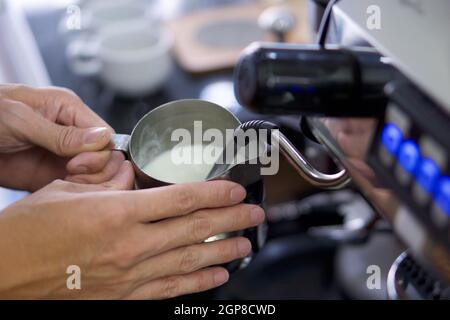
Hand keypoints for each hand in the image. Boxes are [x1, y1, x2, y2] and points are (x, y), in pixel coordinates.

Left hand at [0, 84, 119, 190]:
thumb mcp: (21, 120)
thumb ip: (62, 133)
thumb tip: (102, 138)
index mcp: (69, 109)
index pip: (105, 133)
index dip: (99, 151)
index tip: (77, 163)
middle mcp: (71, 133)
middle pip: (104, 155)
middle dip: (94, 168)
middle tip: (71, 173)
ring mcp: (62, 155)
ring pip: (95, 173)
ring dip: (87, 182)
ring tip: (67, 183)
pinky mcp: (52, 174)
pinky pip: (76, 185)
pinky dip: (75, 192)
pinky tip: (63, 191)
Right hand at [0, 162, 264, 298]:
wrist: (6, 271)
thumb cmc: (31, 230)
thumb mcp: (71, 189)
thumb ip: (110, 180)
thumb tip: (134, 176)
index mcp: (117, 212)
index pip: (181, 199)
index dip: (215, 193)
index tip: (235, 189)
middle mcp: (129, 245)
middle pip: (194, 229)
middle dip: (230, 220)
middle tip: (254, 214)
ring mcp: (129, 274)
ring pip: (190, 260)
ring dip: (223, 252)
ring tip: (246, 245)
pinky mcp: (124, 295)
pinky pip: (171, 289)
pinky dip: (198, 282)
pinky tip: (218, 275)